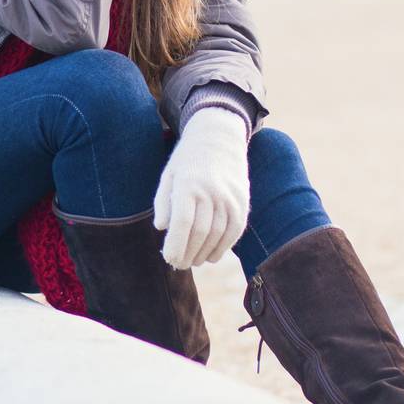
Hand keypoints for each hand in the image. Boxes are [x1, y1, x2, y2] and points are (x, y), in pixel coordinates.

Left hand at [152, 108, 249, 268]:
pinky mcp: (242, 203)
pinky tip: (212, 256)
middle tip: (179, 265)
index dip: (176, 244)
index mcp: (188, 184)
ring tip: (193, 262)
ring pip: (218, 235)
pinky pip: (234, 232)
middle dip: (188, 253)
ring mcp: (229, 198)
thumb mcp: (169, 175)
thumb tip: (161, 228)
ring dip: (205, 254)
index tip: (168, 258)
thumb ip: (163, 201)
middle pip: (200, 233)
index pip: (182, 222)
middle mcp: (211, 192)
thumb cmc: (188, 160)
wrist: (219, 139)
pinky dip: (223, 248)